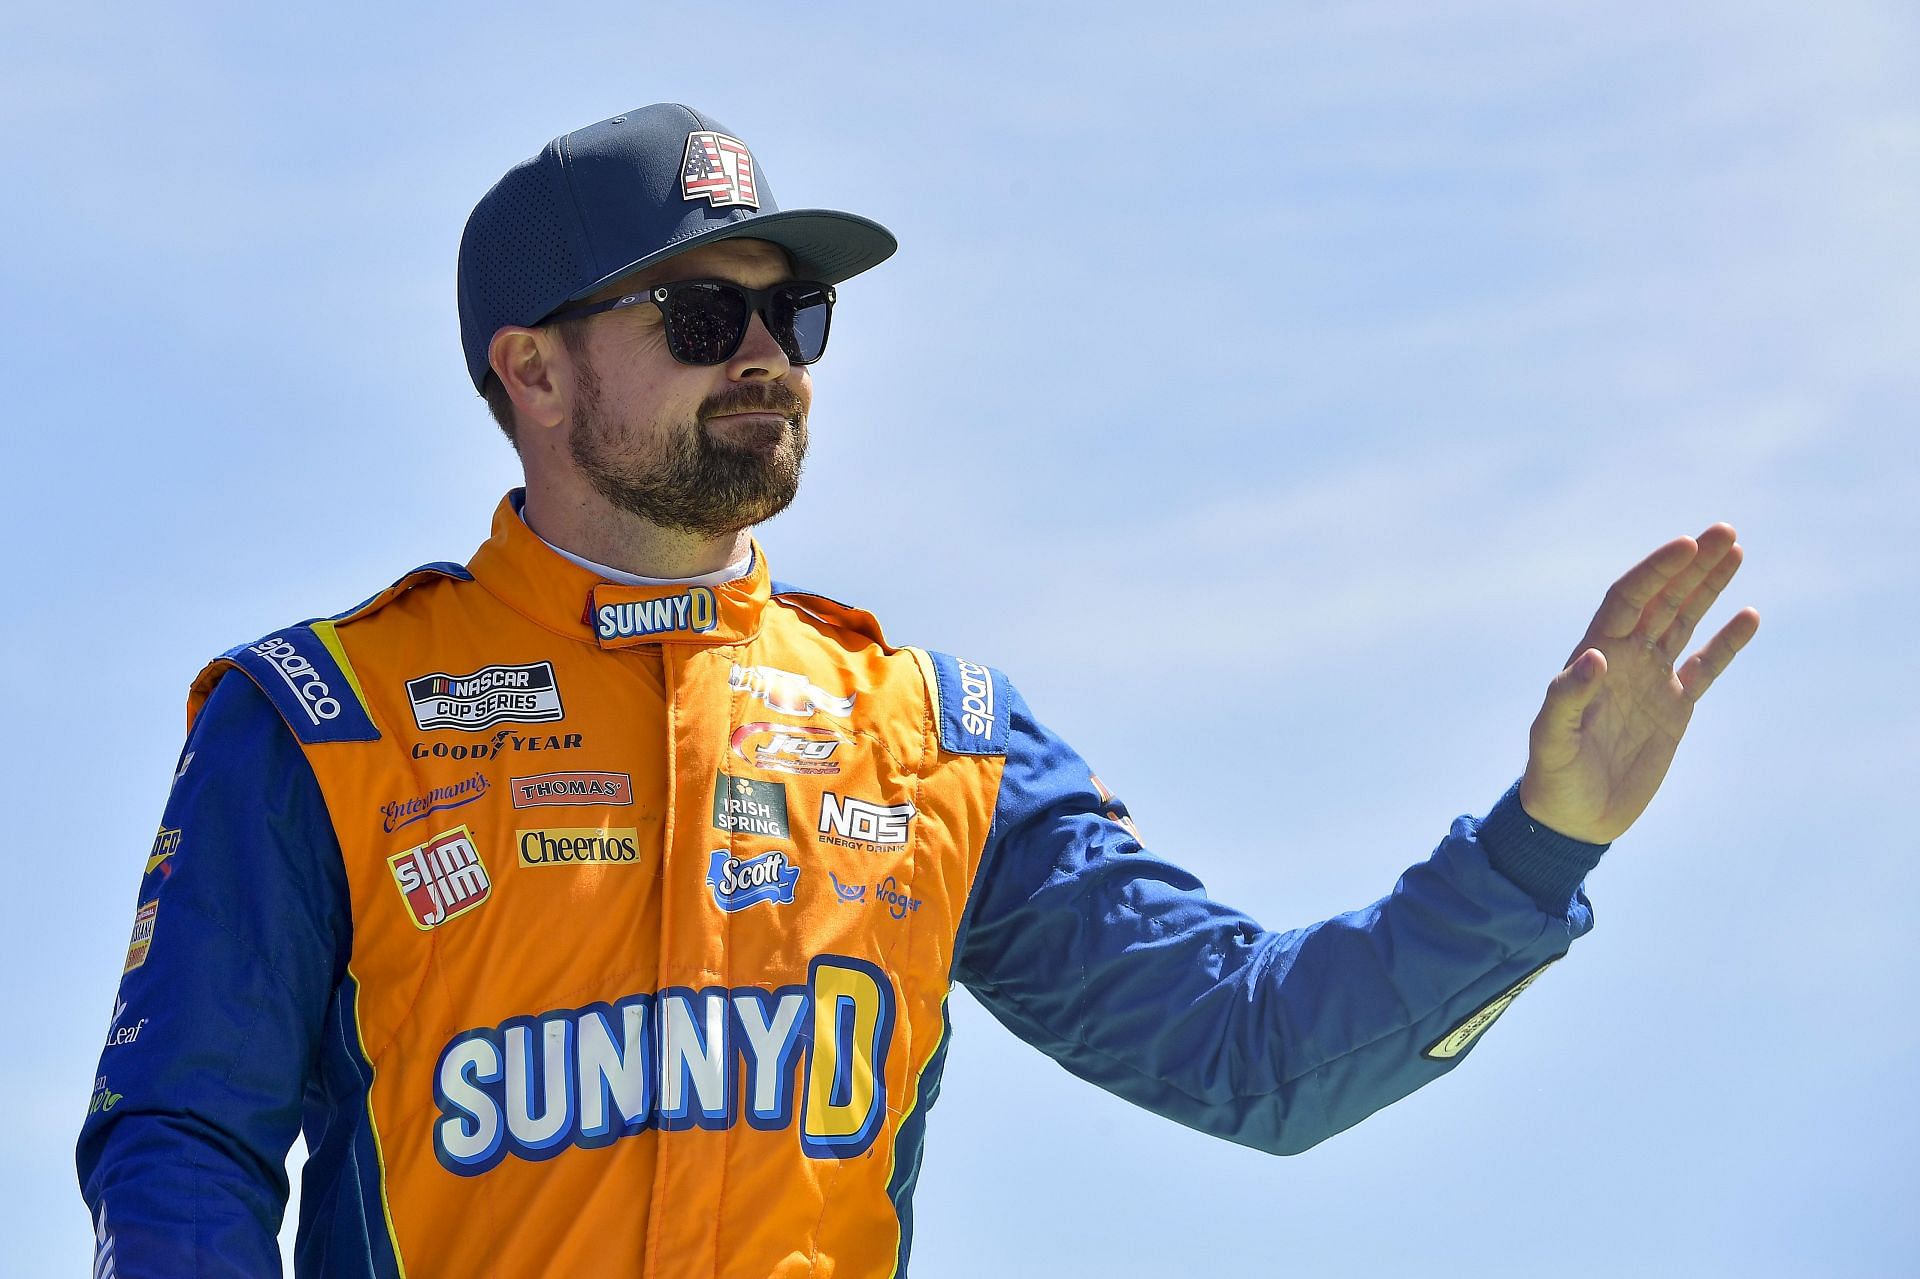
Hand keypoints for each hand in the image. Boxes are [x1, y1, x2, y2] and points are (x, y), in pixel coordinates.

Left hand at [1519, 525, 1759, 844]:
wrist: (1573, 818)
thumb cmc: (1553, 777)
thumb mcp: (1552, 739)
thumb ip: (1567, 698)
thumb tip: (1594, 658)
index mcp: (1594, 656)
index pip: (1629, 599)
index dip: (1656, 571)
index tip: (1688, 544)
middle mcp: (1625, 659)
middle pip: (1662, 599)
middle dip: (1692, 566)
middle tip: (1726, 531)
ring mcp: (1652, 681)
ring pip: (1685, 621)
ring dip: (1709, 587)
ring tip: (1737, 550)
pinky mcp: (1675, 708)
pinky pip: (1706, 666)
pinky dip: (1727, 642)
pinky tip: (1749, 615)